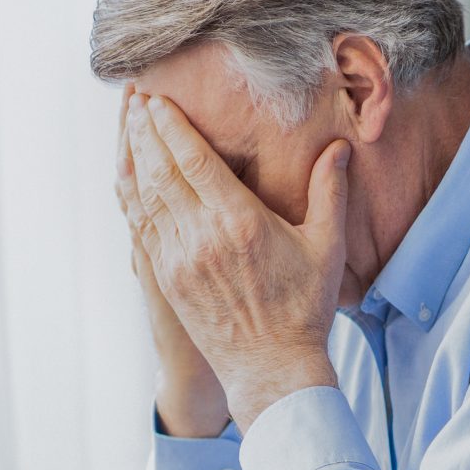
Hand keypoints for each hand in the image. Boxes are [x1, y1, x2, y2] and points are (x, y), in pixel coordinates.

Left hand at [122, 92, 347, 431]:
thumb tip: (340, 147)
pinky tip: (129, 176)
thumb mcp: (327, 247)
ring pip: (145, 197)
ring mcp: (179, 260)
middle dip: (145, 132)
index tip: (158, 100)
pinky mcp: (167, 279)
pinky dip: (131, 196)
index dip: (171, 126)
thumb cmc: (304, 308)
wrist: (272, 369)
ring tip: (128, 126)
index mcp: (240, 223)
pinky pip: (142, 227)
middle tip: (135, 100)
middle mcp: (202, 237)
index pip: (193, 161)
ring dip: (134, 158)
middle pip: (161, 171)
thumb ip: (329, 192)